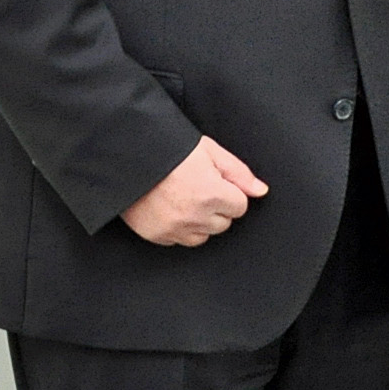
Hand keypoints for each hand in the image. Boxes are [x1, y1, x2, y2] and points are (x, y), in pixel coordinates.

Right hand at [119, 136, 265, 245]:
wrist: (127, 155)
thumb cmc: (169, 149)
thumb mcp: (209, 151)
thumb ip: (239, 173)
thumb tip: (260, 191)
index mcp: (211, 194)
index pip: (240, 207)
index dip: (230, 193)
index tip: (216, 183)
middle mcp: (194, 216)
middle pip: (223, 224)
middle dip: (217, 208)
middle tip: (198, 188)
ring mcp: (174, 228)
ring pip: (203, 236)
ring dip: (199, 221)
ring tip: (184, 198)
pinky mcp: (156, 235)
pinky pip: (178, 240)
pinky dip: (178, 229)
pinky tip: (170, 208)